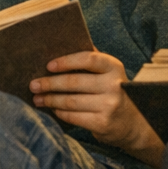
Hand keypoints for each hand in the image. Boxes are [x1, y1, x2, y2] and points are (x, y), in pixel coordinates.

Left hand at [30, 51, 162, 165]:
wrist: (134, 124)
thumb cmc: (114, 92)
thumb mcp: (109, 74)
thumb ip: (92, 61)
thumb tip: (61, 45)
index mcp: (114, 67)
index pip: (88, 59)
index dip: (66, 61)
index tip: (48, 66)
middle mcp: (114, 85)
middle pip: (74, 82)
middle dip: (49, 83)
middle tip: (33, 85)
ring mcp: (109, 105)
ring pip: (70, 101)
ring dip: (50, 99)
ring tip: (37, 98)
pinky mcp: (103, 123)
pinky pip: (73, 116)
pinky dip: (60, 112)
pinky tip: (53, 109)